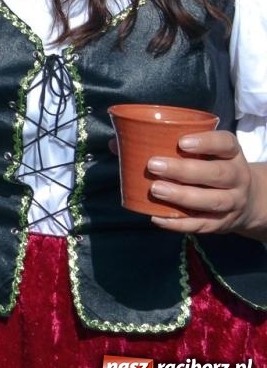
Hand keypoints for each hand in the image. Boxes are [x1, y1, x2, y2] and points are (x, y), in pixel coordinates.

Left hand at [146, 131, 266, 235]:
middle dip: (184, 170)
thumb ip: (175, 144)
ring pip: (212, 200)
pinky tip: (158, 217)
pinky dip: (179, 223)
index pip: (225, 143)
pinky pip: (202, 225)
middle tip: (153, 166)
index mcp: (232, 154)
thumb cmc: (212, 167)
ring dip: (182, 196)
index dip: (205, 142)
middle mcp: (238, 177)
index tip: (181, 142)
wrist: (247, 201)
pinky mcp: (223, 223)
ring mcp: (233, 202)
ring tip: (155, 189)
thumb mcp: (207, 152)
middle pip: (218, 173)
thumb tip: (120, 141)